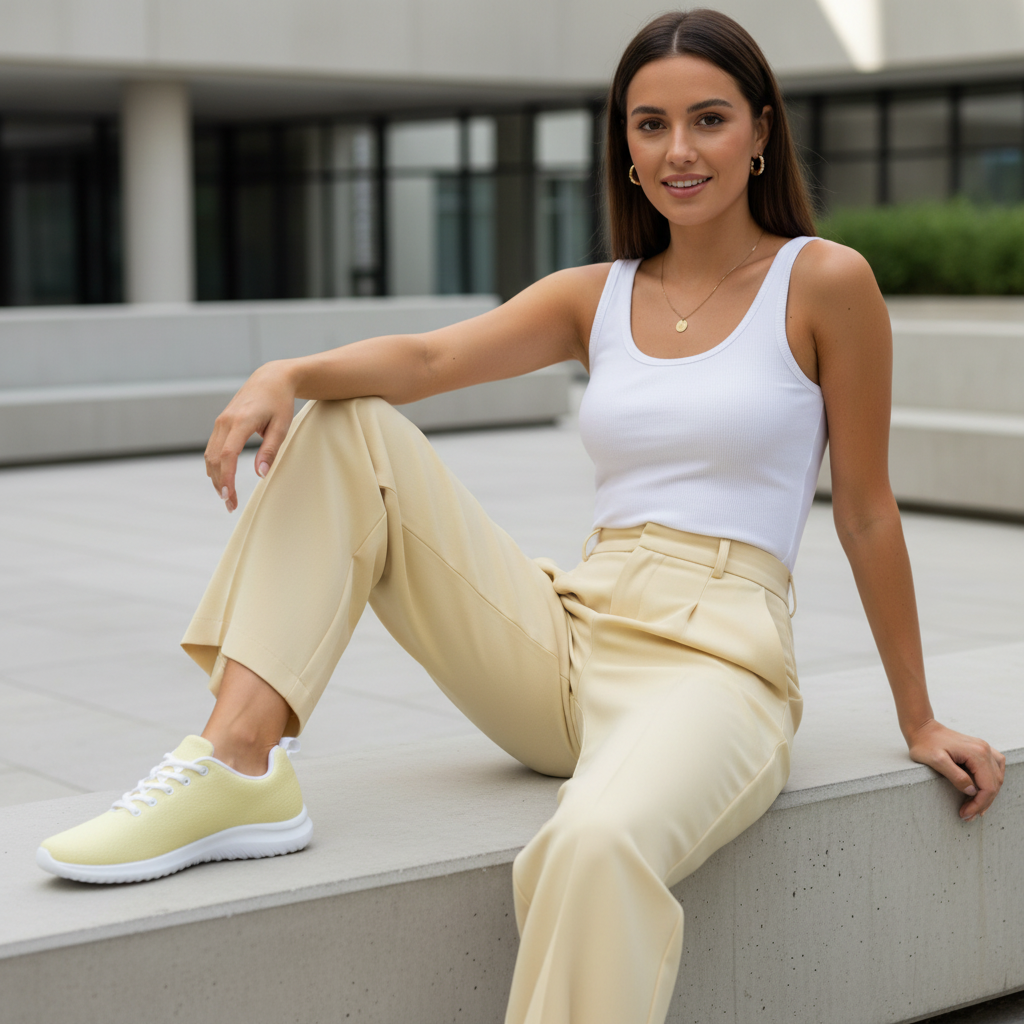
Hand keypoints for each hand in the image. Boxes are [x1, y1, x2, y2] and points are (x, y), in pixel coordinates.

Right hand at [204, 361, 296, 511]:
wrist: (270, 379)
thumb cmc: (279, 403)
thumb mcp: (282, 426)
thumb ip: (270, 450)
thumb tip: (260, 474)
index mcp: (241, 421)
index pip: (228, 454)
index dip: (227, 478)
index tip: (230, 497)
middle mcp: (225, 421)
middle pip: (215, 459)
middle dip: (220, 484)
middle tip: (231, 505)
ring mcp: (220, 422)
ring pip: (210, 455)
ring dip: (215, 478)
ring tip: (227, 497)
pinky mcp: (220, 424)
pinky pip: (212, 448)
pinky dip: (214, 466)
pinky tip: (221, 480)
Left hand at [906, 719, 1005, 820]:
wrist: (922, 728)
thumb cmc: (925, 744)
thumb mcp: (935, 761)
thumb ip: (955, 776)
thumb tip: (972, 791)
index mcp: (977, 753)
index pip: (987, 787)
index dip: (978, 804)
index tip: (965, 814)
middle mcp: (985, 750)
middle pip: (994, 784)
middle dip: (982, 803)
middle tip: (967, 815)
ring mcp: (984, 748)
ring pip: (996, 778)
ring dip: (988, 795)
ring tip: (974, 808)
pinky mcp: (980, 749)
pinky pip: (995, 768)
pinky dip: (992, 782)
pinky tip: (983, 790)